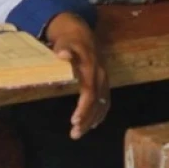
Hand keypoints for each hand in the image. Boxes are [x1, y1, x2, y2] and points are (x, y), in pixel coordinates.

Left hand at [45, 13, 108, 139]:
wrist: (81, 33)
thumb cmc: (70, 40)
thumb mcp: (64, 42)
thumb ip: (64, 49)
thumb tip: (63, 54)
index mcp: (90, 68)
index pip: (89, 92)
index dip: (84, 107)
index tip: (74, 120)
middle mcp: (100, 76)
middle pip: (97, 102)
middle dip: (87, 119)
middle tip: (74, 134)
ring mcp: (104, 79)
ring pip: (102, 104)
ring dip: (92, 120)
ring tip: (79, 133)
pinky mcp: (104, 82)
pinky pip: (105, 101)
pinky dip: (100, 114)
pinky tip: (92, 124)